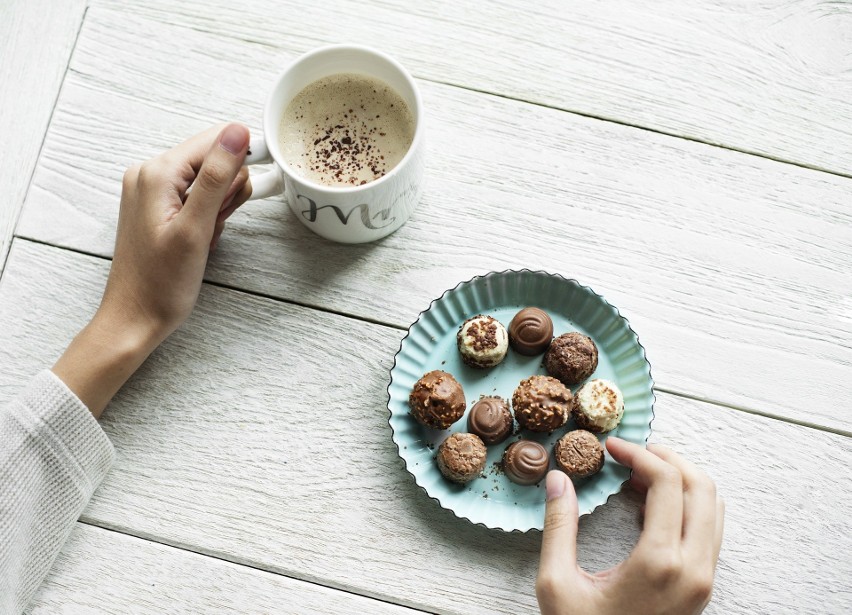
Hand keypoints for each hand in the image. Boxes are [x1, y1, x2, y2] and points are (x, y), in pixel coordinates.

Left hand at [53, 124, 251, 415]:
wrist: (135, 319)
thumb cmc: (161, 284)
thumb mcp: (196, 228)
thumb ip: (218, 176)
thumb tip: (238, 133)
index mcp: (157, 172)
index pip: (216, 140)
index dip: (243, 161)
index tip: (255, 187)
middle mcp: (150, 173)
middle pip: (214, 158)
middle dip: (228, 191)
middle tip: (215, 223)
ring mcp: (152, 189)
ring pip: (209, 178)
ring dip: (219, 206)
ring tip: (206, 234)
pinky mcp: (158, 205)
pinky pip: (197, 195)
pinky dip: (208, 214)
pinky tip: (201, 237)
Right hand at [536, 437, 723, 614]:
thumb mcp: (557, 584)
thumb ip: (559, 526)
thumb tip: (558, 479)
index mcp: (660, 562)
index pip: (667, 482)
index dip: (639, 453)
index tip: (612, 447)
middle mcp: (693, 568)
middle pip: (701, 486)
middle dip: (667, 458)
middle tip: (632, 453)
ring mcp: (703, 579)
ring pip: (713, 506)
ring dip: (680, 479)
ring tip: (640, 475)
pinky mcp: (703, 587)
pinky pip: (709, 529)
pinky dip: (687, 504)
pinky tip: (652, 505)